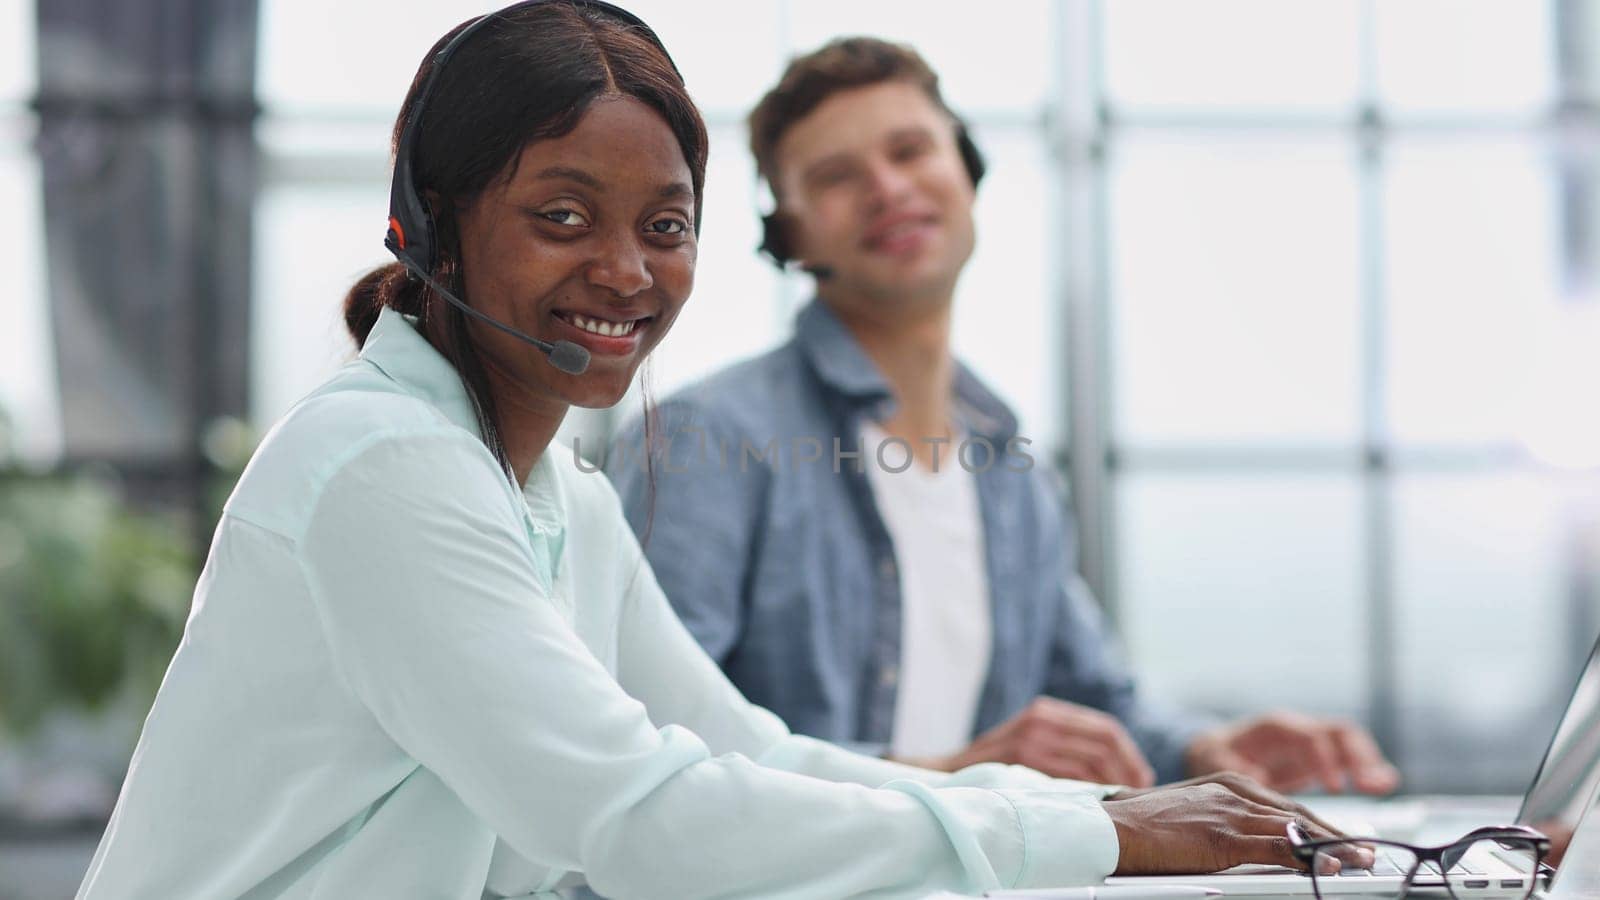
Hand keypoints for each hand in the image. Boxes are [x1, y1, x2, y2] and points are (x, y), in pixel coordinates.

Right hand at [907, 697, 1155, 787]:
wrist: (949, 772)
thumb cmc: (994, 764)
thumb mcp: (1029, 741)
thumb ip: (1062, 744)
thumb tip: (1113, 765)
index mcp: (1047, 711)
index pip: (1104, 727)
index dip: (1130, 752)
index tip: (1142, 774)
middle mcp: (1042, 717)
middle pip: (1105, 741)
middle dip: (1129, 768)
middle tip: (1139, 790)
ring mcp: (1033, 736)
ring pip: (1093, 759)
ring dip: (1114, 781)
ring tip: (1121, 798)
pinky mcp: (1024, 756)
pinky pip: (1072, 773)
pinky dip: (1091, 788)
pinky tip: (1097, 801)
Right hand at [1103, 772, 1374, 874]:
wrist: (1110, 828)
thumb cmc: (1140, 826)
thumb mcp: (1188, 814)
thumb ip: (1220, 821)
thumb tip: (1246, 842)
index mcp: (1225, 782)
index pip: (1284, 804)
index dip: (1318, 824)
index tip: (1343, 838)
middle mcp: (1234, 790)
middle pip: (1298, 814)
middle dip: (1335, 834)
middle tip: (1365, 851)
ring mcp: (1231, 812)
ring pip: (1296, 829)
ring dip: (1334, 846)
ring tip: (1360, 860)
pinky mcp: (1224, 837)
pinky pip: (1277, 848)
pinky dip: (1310, 857)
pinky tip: (1329, 865)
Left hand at [1185, 712, 1400, 794]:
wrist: (1217, 748)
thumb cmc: (1218, 754)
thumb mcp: (1218, 760)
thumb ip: (1237, 766)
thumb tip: (1259, 776)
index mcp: (1276, 728)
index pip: (1310, 737)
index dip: (1325, 760)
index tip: (1335, 786)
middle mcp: (1299, 729)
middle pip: (1338, 732)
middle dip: (1358, 756)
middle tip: (1372, 785)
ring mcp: (1312, 741)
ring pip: (1349, 742)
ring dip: (1369, 761)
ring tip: (1384, 785)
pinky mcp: (1319, 757)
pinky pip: (1349, 757)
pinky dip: (1366, 768)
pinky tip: (1382, 785)